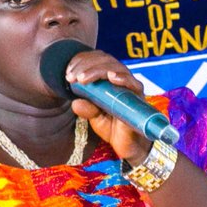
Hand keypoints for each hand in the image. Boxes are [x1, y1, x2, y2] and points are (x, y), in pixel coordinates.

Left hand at [62, 48, 150, 164]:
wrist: (128, 145)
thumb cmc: (112, 127)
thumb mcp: (94, 118)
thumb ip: (86, 109)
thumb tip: (75, 102)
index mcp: (107, 80)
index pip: (96, 60)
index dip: (81, 61)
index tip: (68, 71)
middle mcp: (119, 79)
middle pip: (105, 60)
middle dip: (85, 65)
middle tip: (71, 76)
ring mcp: (130, 86)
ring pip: (116, 68)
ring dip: (97, 70)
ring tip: (83, 78)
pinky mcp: (138, 97)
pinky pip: (133, 83)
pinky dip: (123, 78)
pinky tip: (111, 77)